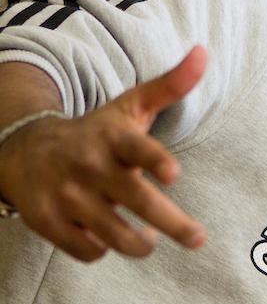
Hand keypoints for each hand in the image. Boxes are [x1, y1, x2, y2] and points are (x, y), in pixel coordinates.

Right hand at [0, 48, 207, 261]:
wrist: (25, 149)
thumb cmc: (95, 132)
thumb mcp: (129, 106)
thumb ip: (170, 85)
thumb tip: (203, 52)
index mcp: (113, 137)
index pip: (137, 148)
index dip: (155, 161)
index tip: (174, 174)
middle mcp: (89, 165)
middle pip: (135, 200)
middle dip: (171, 223)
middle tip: (197, 238)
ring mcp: (66, 195)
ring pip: (113, 234)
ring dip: (139, 244)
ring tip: (149, 239)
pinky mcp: (45, 221)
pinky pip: (86, 250)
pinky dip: (104, 250)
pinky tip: (110, 237)